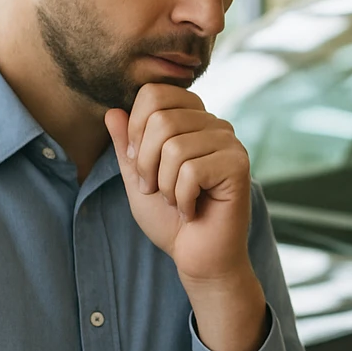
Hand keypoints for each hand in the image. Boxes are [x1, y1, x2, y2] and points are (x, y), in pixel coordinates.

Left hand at [104, 85, 253, 285]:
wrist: (197, 256)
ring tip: (176, 202)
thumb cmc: (169, 219)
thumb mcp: (137, 178)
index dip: (135, 129)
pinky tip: (193, 210)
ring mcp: (229, 142)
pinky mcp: (239, 165)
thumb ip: (126, 146)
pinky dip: (183, 198)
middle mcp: (214, 124)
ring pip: (175, 147)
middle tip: (155, 190)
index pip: (154, 94)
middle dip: (146, 163)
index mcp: (191, 120)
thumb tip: (112, 111)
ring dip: (165, 185)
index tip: (139, 166)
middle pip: (161, 119)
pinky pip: (193, 170)